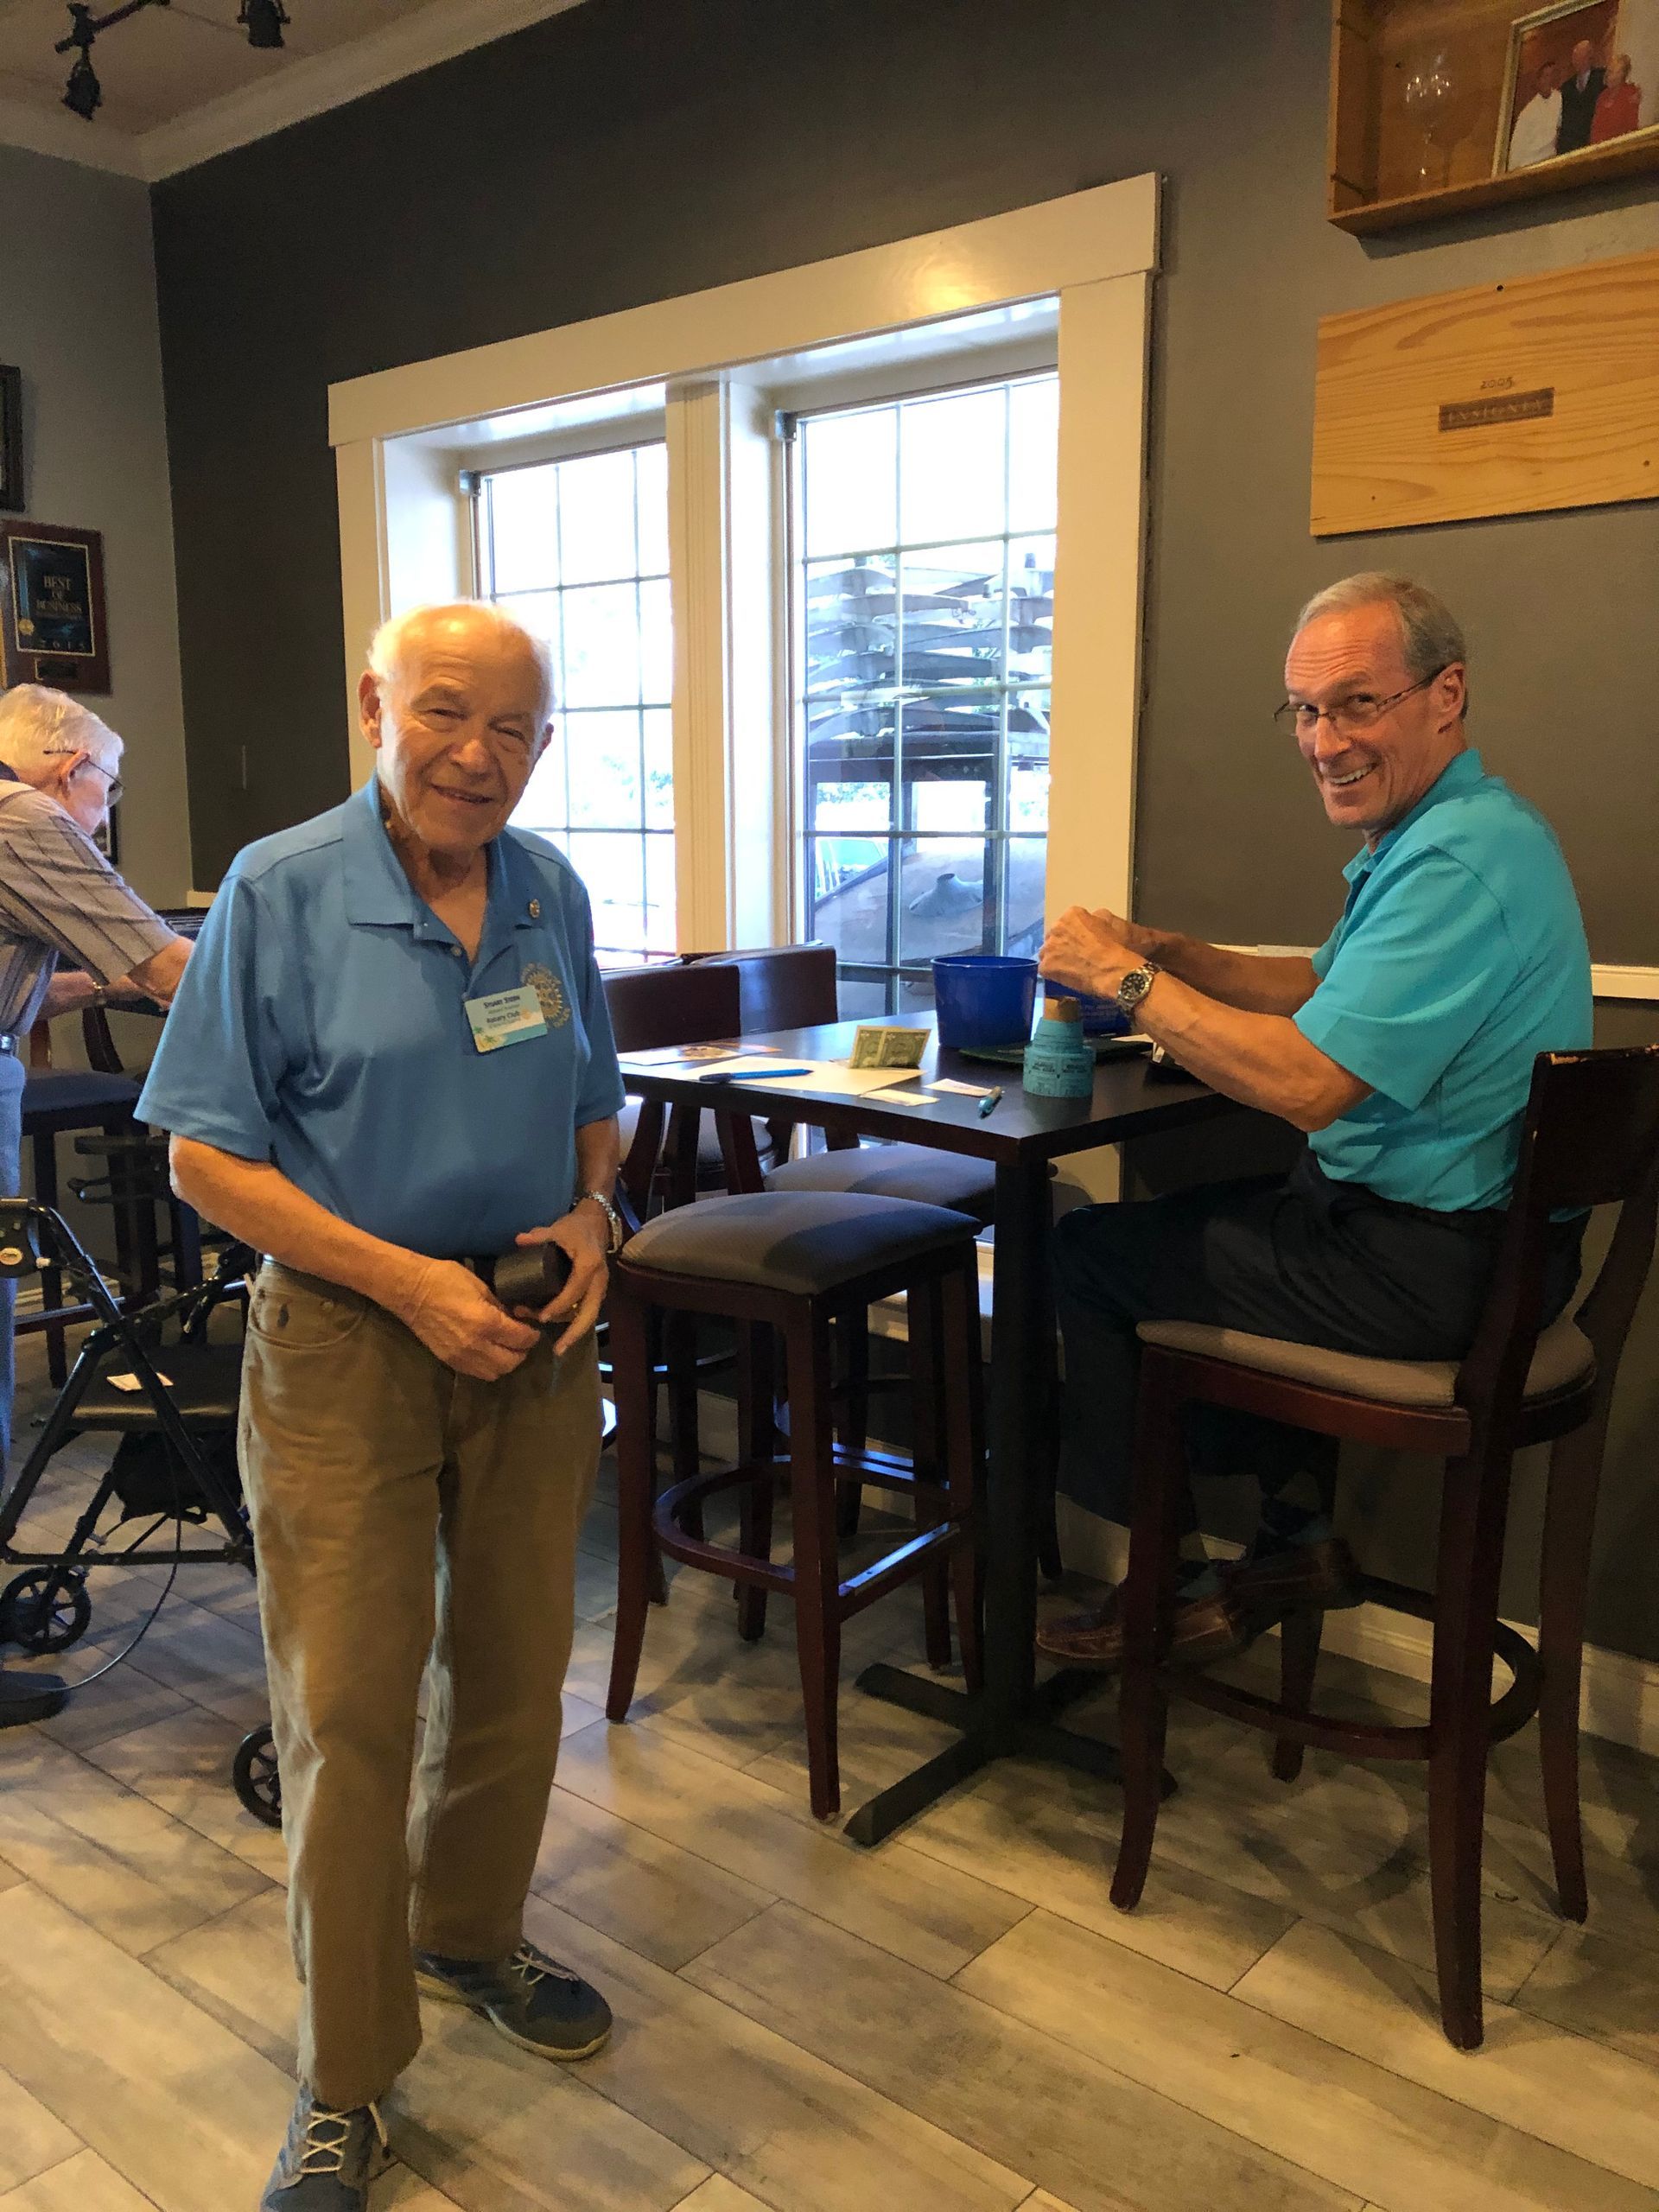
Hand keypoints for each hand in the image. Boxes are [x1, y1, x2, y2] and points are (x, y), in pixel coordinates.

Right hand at [395, 1257, 541, 1379]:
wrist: (409, 1290)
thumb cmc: (445, 1279)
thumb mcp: (481, 1286)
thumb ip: (500, 1306)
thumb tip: (515, 1318)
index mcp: (486, 1322)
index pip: (520, 1339)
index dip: (532, 1335)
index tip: (533, 1329)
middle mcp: (475, 1344)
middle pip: (511, 1362)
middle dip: (522, 1351)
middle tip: (522, 1340)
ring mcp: (460, 1356)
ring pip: (495, 1373)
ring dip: (505, 1362)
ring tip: (506, 1348)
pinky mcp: (448, 1361)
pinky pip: (476, 1373)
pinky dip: (488, 1366)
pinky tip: (488, 1352)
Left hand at [514, 1205, 608, 1354]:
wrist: (596, 1223)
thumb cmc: (576, 1228)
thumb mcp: (558, 1228)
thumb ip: (539, 1236)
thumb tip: (519, 1240)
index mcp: (589, 1266)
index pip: (574, 1291)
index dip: (558, 1305)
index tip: (542, 1317)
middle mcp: (598, 1281)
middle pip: (589, 1314)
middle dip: (574, 1334)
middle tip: (558, 1351)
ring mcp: (600, 1288)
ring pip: (588, 1316)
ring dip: (571, 1330)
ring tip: (555, 1344)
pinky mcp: (596, 1291)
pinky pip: (586, 1311)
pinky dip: (574, 1323)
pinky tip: (559, 1330)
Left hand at [1039, 906, 1138, 999]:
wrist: (1113, 971)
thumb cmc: (1118, 947)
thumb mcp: (1115, 923)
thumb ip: (1101, 919)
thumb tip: (1097, 919)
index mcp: (1072, 914)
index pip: (1070, 922)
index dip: (1078, 934)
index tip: (1085, 943)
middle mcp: (1056, 927)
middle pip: (1056, 936)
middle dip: (1064, 944)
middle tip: (1077, 956)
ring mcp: (1049, 947)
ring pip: (1049, 952)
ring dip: (1057, 958)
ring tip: (1072, 968)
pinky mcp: (1045, 966)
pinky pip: (1046, 969)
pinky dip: (1055, 974)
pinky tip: (1067, 977)